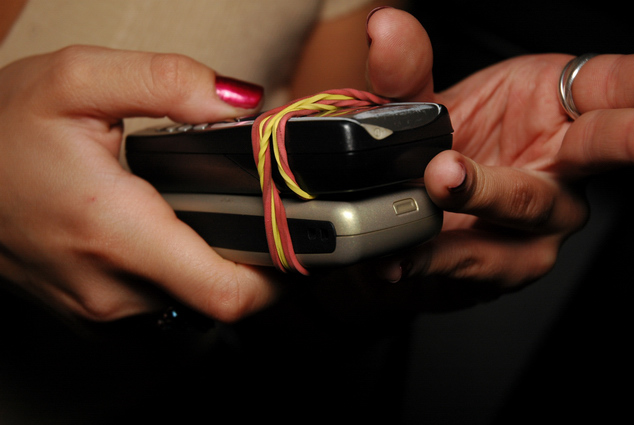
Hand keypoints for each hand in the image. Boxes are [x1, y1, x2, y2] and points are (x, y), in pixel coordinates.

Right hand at [0, 45, 278, 322]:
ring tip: (212, 209)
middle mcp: (111, 288)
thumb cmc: (1, 131)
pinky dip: (181, 267)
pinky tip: (173, 227)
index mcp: (117, 233)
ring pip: (192, 298)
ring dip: (214, 258)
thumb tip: (240, 102)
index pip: (229, 292)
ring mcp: (99, 307)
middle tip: (260, 206)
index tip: (297, 235)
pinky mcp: (92, 308)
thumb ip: (169, 81)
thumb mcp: (79, 79)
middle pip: (220, 295)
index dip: (280, 272)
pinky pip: (160, 299)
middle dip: (253, 254)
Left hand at [365, 8, 633, 309]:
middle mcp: (566, 167)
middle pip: (604, 145)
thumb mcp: (426, 106)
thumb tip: (386, 27)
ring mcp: (543, 222)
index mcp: (561, 110)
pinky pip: (473, 260)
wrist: (415, 224)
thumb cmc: (446, 155)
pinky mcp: (506, 266)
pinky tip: (401, 254)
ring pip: (527, 205)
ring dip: (485, 191)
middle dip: (625, 136)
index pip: (617, 85)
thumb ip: (407, 69)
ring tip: (439, 180)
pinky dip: (432, 255)